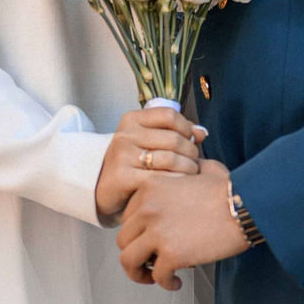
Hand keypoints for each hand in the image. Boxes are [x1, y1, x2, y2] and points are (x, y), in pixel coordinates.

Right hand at [94, 105, 206, 224]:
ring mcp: (123, 155)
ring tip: (191, 175)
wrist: (102, 186)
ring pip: (171, 158)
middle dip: (192, 152)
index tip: (192, 140)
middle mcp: (125, 135)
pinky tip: (179, 187)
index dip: (187, 128)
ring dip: (188, 169)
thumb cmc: (132, 162)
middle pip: (174, 138)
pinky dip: (177, 182)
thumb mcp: (148, 140)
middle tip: (195, 162)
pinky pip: (161, 178)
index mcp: (132, 120)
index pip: (169, 115)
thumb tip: (202, 132)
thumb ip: (175, 133)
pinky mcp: (123, 177)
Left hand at [116, 158, 247, 290]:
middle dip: (136, 253)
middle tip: (151, 262)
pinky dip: (165, 283)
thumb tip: (187, 173)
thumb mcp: (201, 168)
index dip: (138, 233)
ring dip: (139, 272)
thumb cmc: (230, 189)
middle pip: (124, 239)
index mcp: (150, 188)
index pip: (127, 217)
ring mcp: (157, 233)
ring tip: (154, 277)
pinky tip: (177, 282)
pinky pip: (157, 276)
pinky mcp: (172, 254)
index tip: (150, 241)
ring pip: (128, 260)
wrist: (247, 205)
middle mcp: (147, 209)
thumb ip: (185, 170)